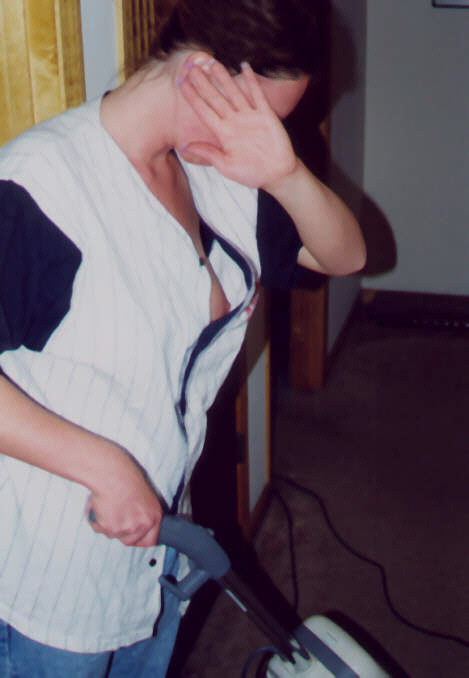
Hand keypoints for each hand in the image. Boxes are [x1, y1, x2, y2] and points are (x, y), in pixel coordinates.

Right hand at [86, 446, 162, 546]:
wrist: (112, 473)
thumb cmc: (126, 478)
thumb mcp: (144, 497)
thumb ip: (142, 513)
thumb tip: (136, 522)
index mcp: (154, 516)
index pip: (151, 540)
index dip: (139, 539)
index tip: (132, 535)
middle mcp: (143, 525)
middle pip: (130, 541)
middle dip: (120, 532)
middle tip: (115, 515)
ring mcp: (126, 528)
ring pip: (113, 534)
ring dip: (107, 523)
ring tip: (107, 503)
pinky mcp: (109, 527)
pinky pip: (98, 528)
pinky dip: (95, 519)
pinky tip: (98, 504)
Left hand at [178, 59, 297, 188]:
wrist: (277, 175)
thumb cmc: (252, 174)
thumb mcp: (227, 166)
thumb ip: (208, 153)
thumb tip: (185, 147)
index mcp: (223, 133)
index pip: (204, 111)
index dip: (193, 97)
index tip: (182, 84)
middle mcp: (234, 122)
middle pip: (216, 98)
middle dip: (204, 83)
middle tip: (192, 66)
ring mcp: (250, 117)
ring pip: (234, 92)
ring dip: (224, 78)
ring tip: (213, 62)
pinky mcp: (266, 115)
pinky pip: (257, 95)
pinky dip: (252, 81)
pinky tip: (244, 67)